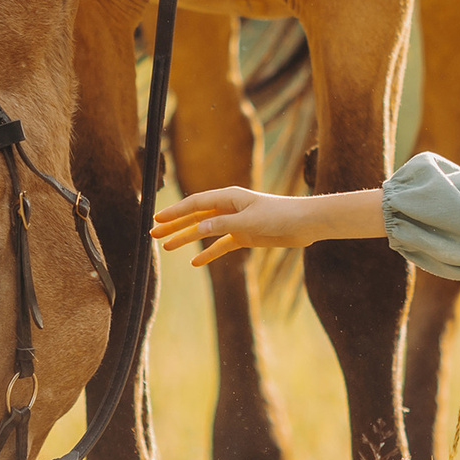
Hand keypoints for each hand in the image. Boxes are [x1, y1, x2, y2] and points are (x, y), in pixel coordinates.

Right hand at [152, 188, 381, 265]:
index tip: (156, 220)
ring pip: (205, 231)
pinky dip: (209, 253)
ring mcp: (236, 222)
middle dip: (174, 225)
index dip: (174, 212)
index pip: (195, 203)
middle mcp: (229, 208)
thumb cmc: (280, 215)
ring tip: (167, 247)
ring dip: (187, 238)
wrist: (306, 224)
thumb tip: (196, 227)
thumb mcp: (248, 221)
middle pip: (196, 216)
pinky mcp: (245, 236)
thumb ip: (222, 224)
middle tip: (153, 235)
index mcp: (229, 197)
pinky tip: (195, 262)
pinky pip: (221, 244)